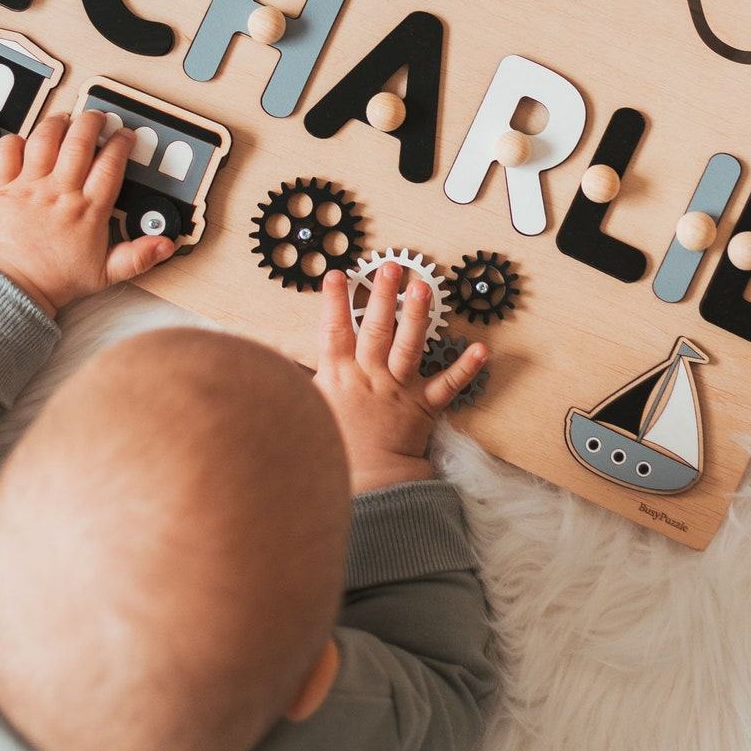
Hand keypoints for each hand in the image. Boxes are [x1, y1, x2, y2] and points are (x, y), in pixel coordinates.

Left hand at [0, 111, 176, 316]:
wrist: (13, 284)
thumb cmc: (55, 278)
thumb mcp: (106, 273)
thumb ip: (138, 257)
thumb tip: (165, 246)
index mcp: (88, 210)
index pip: (111, 163)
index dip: (121, 143)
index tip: (125, 136)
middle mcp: (61, 192)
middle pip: (80, 141)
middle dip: (92, 122)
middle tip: (97, 118)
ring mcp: (31, 187)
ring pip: (45, 139)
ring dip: (57, 123)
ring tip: (65, 121)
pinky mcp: (4, 187)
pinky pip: (7, 151)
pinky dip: (14, 140)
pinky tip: (25, 141)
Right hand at [313, 264, 487, 494]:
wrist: (366, 484)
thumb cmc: (334, 444)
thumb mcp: (308, 407)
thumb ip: (295, 379)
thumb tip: (268, 361)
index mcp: (339, 375)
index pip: (334, 331)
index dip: (334, 302)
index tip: (337, 274)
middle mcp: (370, 377)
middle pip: (376, 330)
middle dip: (382, 296)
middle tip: (390, 267)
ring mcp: (399, 390)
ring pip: (409, 348)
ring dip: (417, 317)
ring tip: (424, 289)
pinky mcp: (424, 407)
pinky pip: (447, 386)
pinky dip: (466, 368)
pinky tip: (481, 349)